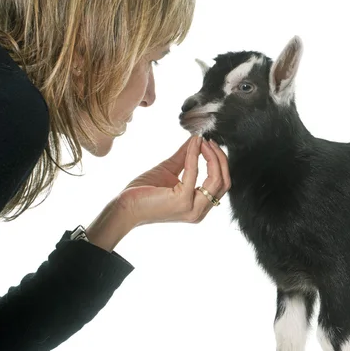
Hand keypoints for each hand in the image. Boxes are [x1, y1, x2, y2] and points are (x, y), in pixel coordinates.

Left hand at [85, 137, 230, 251]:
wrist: (125, 207)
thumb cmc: (144, 193)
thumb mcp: (170, 170)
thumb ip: (186, 157)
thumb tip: (197, 139)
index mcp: (199, 207)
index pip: (221, 184)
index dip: (219, 163)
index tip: (210, 144)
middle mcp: (199, 211)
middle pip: (224, 182)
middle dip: (220, 158)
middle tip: (210, 141)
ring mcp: (192, 208)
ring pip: (217, 180)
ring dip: (212, 156)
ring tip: (203, 142)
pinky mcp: (182, 200)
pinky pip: (194, 172)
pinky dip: (195, 155)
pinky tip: (192, 145)